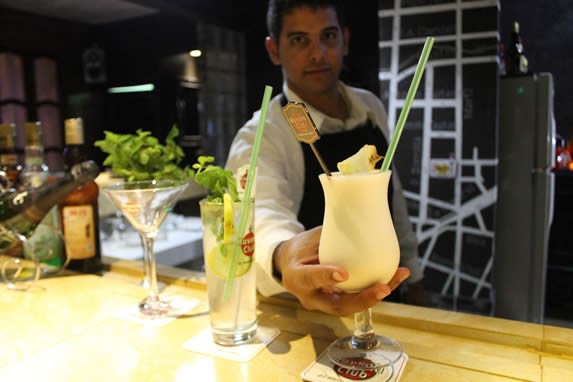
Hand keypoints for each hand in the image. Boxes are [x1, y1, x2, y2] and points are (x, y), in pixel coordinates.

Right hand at [273, 226, 410, 315]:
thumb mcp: (307, 240)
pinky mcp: (337, 302)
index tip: (343, 273)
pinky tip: (396, 276)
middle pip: (337, 306)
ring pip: (351, 306)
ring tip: (399, 276)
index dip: (326, 277)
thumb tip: (357, 218)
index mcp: (297, 279)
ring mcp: (325, 303)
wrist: (289, 266)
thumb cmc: (299, 249)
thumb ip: (328, 239)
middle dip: (362, 300)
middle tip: (383, 288)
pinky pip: (357, 299)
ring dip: (377, 295)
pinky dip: (377, 289)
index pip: (311, 279)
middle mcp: (310, 297)